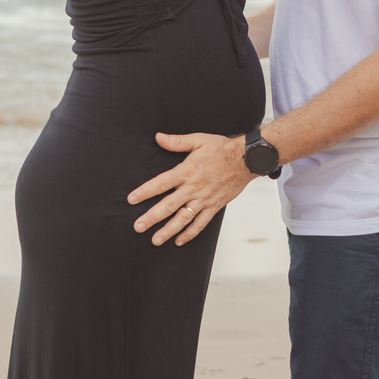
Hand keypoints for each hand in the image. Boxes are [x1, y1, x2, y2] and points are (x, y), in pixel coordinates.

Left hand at [127, 132, 253, 244]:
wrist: (246, 160)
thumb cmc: (221, 149)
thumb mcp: (198, 140)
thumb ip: (177, 141)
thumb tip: (158, 137)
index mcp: (187, 171)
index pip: (161, 183)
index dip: (145, 192)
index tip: (132, 199)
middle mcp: (193, 188)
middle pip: (169, 205)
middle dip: (152, 217)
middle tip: (138, 227)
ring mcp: (204, 199)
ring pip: (183, 218)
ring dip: (168, 230)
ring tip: (155, 240)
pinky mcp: (214, 206)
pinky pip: (201, 223)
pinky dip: (190, 233)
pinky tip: (179, 241)